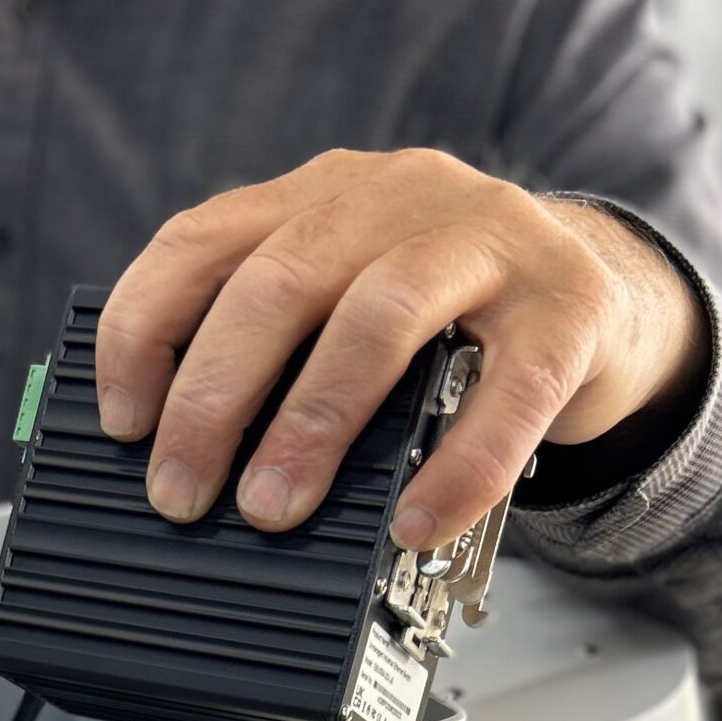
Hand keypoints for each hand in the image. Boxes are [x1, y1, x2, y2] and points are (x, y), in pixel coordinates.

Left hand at [95, 149, 708, 550]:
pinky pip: (508, 392)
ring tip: (274, 508)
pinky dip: (456, 465)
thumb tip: (180, 465)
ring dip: (313, 421)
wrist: (601, 296)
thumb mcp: (345, 308)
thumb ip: (275, 354)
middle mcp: (398, 198)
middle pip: (280, 281)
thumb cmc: (447, 324)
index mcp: (322, 197)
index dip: (144, 329)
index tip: (120, 422)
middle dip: (215, 397)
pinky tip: (414, 522)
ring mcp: (489, 243)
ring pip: (380, 314)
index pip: (201, 241)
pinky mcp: (568, 307)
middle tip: (181, 495)